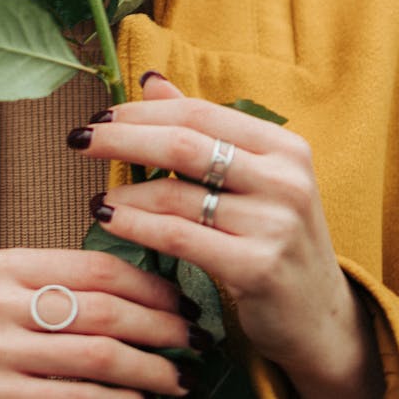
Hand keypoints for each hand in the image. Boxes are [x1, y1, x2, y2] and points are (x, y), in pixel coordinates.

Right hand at [0, 247, 196, 397]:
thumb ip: (51, 280)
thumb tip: (141, 286)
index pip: (93, 266)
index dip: (148, 284)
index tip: (181, 297)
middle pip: (103, 312)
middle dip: (161, 327)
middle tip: (194, 338)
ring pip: (98, 360)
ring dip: (151, 371)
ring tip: (180, 378)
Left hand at [68, 73, 384, 398]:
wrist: (319, 318)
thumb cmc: (273, 236)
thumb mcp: (250, 177)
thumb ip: (202, 129)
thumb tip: (150, 80)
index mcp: (283, 146)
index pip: (198, 112)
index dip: (143, 111)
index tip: (100, 115)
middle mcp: (285, 178)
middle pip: (184, 144)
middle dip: (123, 138)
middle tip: (79, 138)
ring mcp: (275, 223)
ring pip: (177, 194)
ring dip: (126, 193)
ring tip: (96, 198)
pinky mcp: (258, 267)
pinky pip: (179, 237)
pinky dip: (137, 226)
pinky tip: (110, 220)